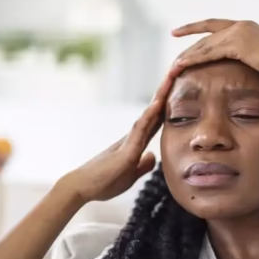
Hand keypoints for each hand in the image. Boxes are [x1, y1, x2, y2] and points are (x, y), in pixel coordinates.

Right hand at [63, 76, 170, 202]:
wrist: (81, 188)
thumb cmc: (102, 182)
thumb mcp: (130, 175)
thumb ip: (141, 165)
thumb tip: (152, 156)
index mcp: (135, 143)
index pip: (155, 121)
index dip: (167, 106)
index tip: (177, 89)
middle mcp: (131, 137)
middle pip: (153, 112)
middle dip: (166, 92)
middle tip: (177, 70)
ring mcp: (128, 142)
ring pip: (148, 115)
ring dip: (160, 97)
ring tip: (171, 77)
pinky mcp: (125, 153)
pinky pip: (139, 131)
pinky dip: (149, 116)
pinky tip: (158, 104)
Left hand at [170, 14, 258, 83]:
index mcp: (245, 26)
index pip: (214, 26)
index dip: (196, 28)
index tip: (179, 31)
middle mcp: (239, 26)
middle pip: (206, 37)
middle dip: (188, 47)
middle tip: (173, 58)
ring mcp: (237, 34)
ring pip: (205, 45)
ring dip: (187, 56)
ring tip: (173, 66)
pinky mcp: (237, 45)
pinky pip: (209, 53)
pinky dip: (194, 60)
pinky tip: (182, 66)